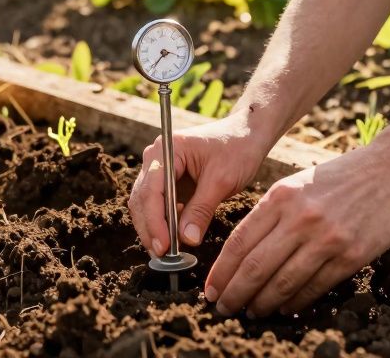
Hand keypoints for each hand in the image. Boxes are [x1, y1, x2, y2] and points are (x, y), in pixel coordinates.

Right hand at [128, 114, 271, 255]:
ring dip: (154, 228)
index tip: (164, 246)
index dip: (155, 221)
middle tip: (163, 255)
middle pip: (142, 198)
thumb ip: (201, 210)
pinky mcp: (169, 180)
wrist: (248, 134)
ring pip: (146, 204)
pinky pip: (159, 204)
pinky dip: (164, 222)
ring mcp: (161, 168)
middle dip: (150, 228)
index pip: (151, 190)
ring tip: (168, 252)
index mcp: (167, 149)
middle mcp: (157, 157)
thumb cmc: (237, 148)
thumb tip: (187, 240)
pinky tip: (176, 237)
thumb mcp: (222, 180)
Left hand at [204, 145, 389, 316]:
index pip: (240, 242)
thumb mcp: (295, 184)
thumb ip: (269, 214)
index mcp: (280, 197)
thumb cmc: (338, 178)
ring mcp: (327, 238)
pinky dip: (295, 302)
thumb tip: (241, 253)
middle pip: (256, 267)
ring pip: (283, 282)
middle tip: (224, 307)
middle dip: (235, 293)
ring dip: (263, 303)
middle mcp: (301, 218)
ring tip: (252, 311)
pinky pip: (315, 287)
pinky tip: (284, 307)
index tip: (211, 288)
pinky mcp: (351, 255)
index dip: (221, 271)